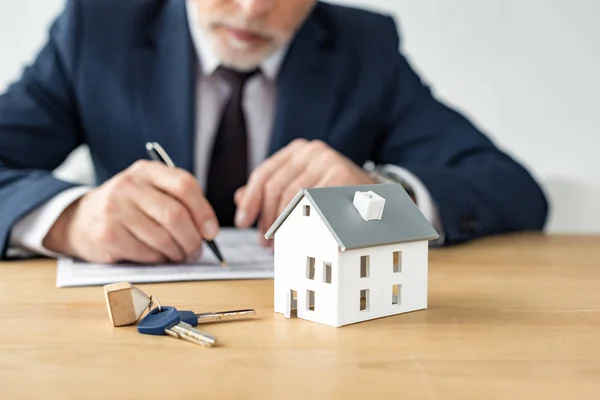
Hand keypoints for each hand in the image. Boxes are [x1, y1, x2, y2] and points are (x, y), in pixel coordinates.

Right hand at [43, 160, 218, 263]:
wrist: (80, 220)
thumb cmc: (128, 208)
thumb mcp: (150, 191)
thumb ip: (179, 201)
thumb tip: (208, 231)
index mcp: (147, 170)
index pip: (185, 185)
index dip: (204, 211)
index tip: (211, 232)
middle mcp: (129, 185)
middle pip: (175, 215)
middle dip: (192, 239)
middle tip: (196, 251)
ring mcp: (115, 209)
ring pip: (163, 237)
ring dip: (178, 253)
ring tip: (180, 255)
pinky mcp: (107, 234)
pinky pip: (147, 253)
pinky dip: (159, 259)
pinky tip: (159, 257)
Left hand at [234, 139, 375, 242]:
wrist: (376, 192)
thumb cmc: (334, 191)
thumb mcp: (301, 184)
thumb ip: (271, 189)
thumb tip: (239, 198)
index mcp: (297, 150)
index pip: (264, 173)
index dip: (250, 200)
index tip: (242, 222)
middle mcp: (311, 150)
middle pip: (275, 186)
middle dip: (265, 217)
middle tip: (263, 241)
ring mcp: (327, 161)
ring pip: (291, 197)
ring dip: (281, 223)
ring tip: (278, 242)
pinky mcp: (341, 176)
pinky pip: (312, 203)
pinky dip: (301, 222)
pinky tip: (297, 235)